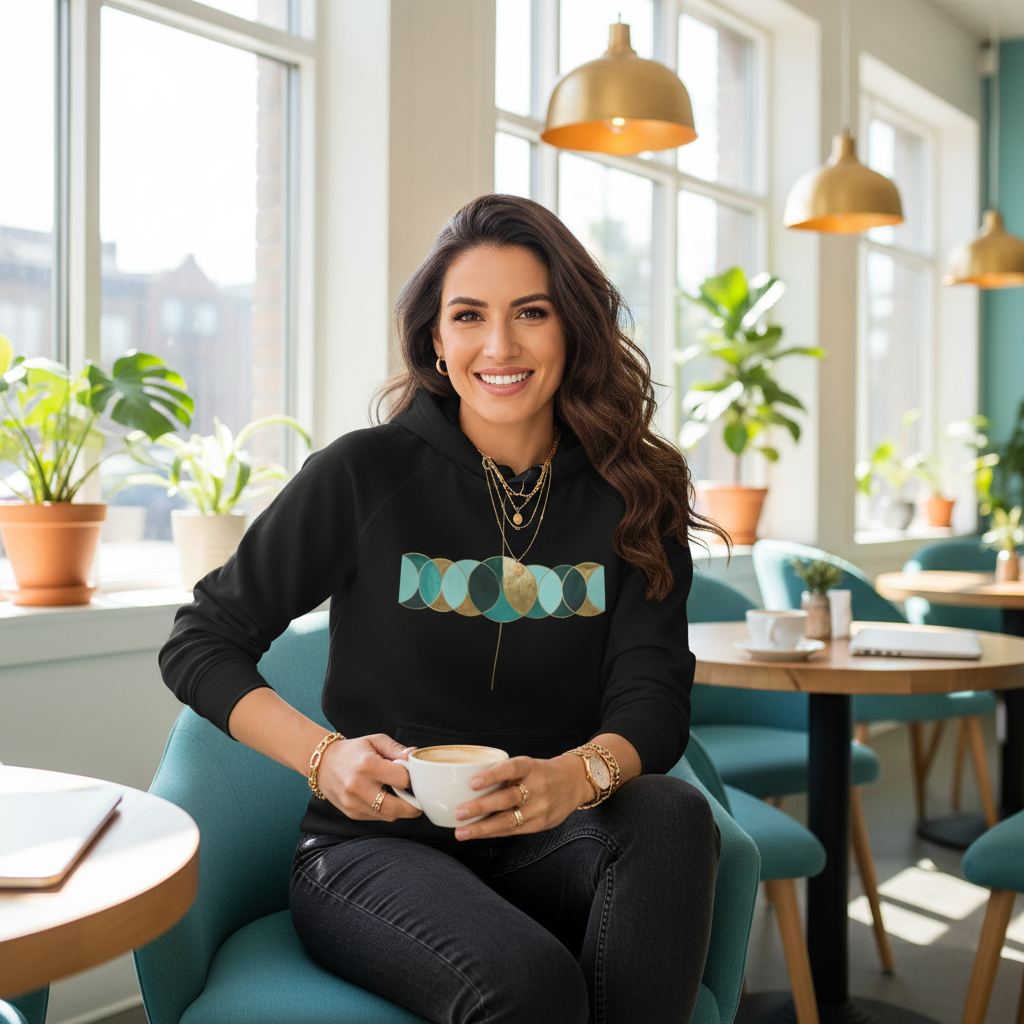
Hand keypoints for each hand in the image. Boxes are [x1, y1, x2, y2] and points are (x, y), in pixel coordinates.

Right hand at [315, 733, 422, 821]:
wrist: (323, 763)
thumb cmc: (351, 751)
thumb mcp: (375, 741)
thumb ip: (397, 749)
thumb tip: (414, 756)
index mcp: (367, 766)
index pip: (402, 779)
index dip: (412, 778)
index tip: (413, 776)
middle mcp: (359, 787)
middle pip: (397, 808)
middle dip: (414, 807)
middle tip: (419, 800)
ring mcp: (354, 803)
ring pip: (389, 816)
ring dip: (400, 809)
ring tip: (399, 796)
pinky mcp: (351, 813)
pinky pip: (377, 818)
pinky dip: (385, 811)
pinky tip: (383, 798)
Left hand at [452, 753, 593, 840]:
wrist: (573, 782)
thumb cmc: (539, 772)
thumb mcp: (526, 765)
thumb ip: (503, 774)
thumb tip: (465, 785)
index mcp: (530, 767)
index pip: (511, 768)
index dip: (492, 775)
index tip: (472, 782)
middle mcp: (536, 787)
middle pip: (507, 799)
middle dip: (481, 807)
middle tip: (459, 812)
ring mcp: (540, 808)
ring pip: (508, 820)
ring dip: (482, 827)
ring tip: (461, 831)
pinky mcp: (540, 824)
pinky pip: (513, 830)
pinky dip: (493, 833)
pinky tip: (478, 834)